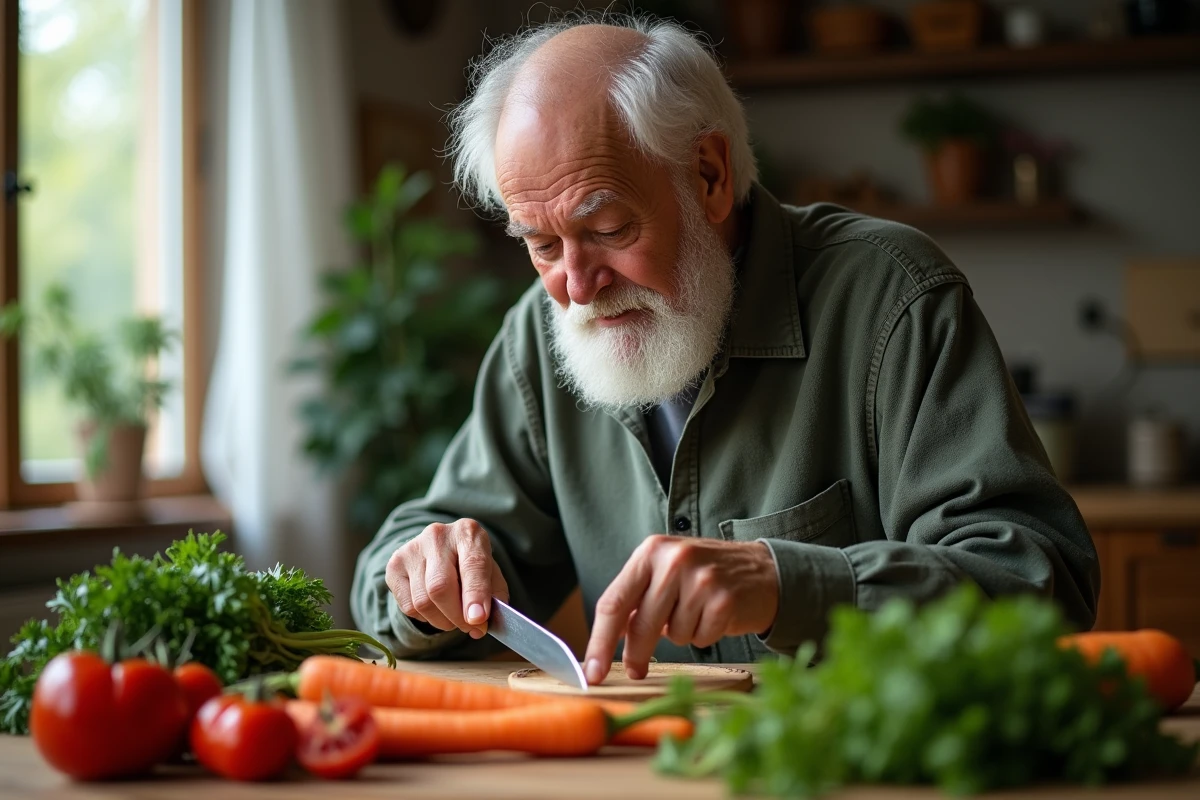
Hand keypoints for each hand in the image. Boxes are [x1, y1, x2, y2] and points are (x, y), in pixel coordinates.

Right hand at [384, 519, 509, 638]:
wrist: (441, 550)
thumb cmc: (471, 565)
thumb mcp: (491, 574)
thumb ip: (493, 597)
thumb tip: (480, 624)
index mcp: (468, 533)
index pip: (472, 564)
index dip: (475, 595)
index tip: (478, 619)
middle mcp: (437, 536)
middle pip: (440, 586)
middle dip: (456, 616)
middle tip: (469, 628)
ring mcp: (412, 549)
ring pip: (423, 601)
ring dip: (442, 621)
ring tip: (453, 619)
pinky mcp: (394, 565)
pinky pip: (408, 606)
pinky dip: (425, 618)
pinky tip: (435, 609)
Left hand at [583, 536, 777, 684]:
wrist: (763, 570)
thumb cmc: (705, 575)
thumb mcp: (665, 572)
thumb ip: (636, 599)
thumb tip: (604, 641)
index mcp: (651, 551)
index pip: (614, 601)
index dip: (599, 641)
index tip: (592, 671)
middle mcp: (673, 560)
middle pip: (640, 624)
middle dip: (636, 654)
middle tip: (635, 670)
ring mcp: (700, 579)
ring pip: (673, 635)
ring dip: (683, 634)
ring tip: (698, 612)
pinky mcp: (724, 599)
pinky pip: (700, 639)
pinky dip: (705, 635)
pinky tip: (716, 615)